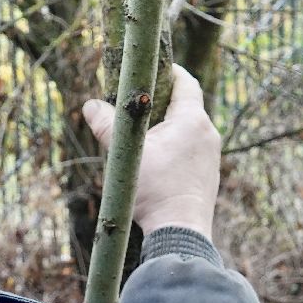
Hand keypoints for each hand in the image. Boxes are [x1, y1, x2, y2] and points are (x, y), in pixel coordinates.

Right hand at [80, 65, 220, 237]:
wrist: (180, 232)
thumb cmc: (156, 190)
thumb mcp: (125, 153)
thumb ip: (107, 125)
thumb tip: (90, 106)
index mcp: (192, 119)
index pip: (186, 82)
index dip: (169, 72)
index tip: (152, 70)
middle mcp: (209, 133)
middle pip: (186, 106)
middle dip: (162, 103)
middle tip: (137, 105)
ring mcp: (212, 156)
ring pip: (189, 131)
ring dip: (168, 129)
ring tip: (142, 138)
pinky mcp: (209, 175)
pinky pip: (192, 151)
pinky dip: (176, 148)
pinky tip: (157, 164)